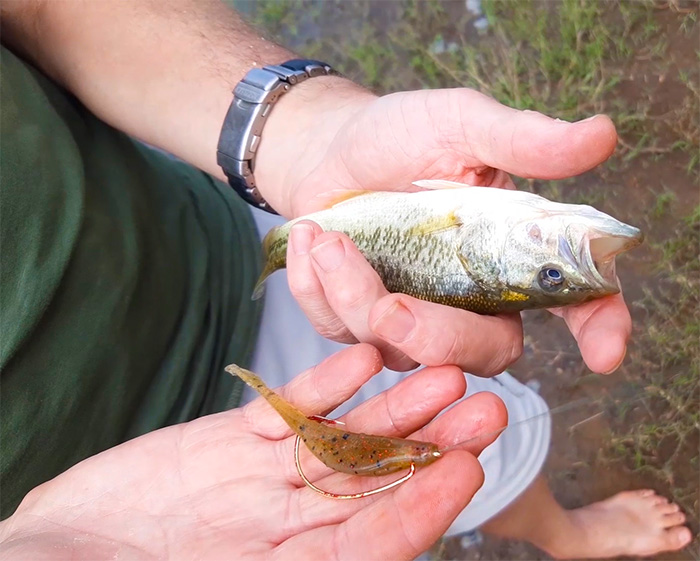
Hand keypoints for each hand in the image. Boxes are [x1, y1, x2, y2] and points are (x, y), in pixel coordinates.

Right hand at [0, 345, 505, 560]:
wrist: (45, 557)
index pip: (375, 542)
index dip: (422, 506)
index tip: (467, 469)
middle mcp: (289, 527)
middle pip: (376, 481)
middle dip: (432, 443)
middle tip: (486, 404)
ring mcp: (263, 480)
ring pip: (343, 438)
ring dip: (393, 405)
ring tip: (443, 373)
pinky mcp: (231, 441)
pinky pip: (287, 410)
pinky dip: (323, 384)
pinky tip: (360, 356)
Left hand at [257, 86, 629, 374]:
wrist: (331, 147)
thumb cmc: (403, 135)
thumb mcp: (460, 124)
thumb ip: (519, 138)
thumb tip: (602, 133)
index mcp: (510, 253)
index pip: (574, 301)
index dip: (598, 329)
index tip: (605, 354)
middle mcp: (469, 298)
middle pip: (481, 353)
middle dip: (436, 340)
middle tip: (391, 307)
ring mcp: (411, 317)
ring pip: (398, 351)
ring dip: (354, 298)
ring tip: (327, 236)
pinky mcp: (356, 322)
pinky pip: (338, 333)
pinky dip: (314, 291)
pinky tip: (309, 240)